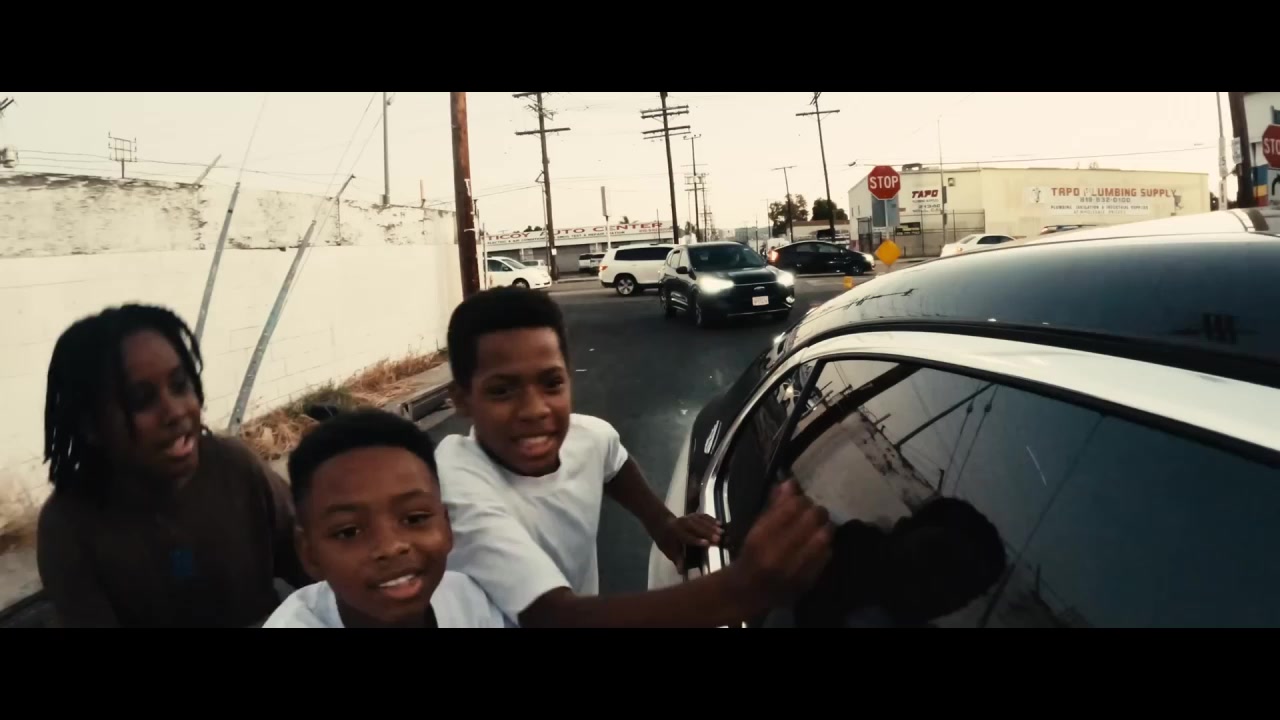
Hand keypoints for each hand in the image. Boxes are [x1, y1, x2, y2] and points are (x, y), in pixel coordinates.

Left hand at [654, 513, 722, 572]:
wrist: (662, 524)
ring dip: (711, 526)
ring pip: (700, 520)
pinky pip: (703, 516)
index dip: (697, 540)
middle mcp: (682, 523)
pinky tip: (719, 523)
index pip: (687, 536)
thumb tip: (681, 571)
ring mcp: (688, 517)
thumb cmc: (667, 541)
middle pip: (696, 527)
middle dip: (707, 532)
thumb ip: (677, 560)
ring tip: (721, 532)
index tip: (707, 544)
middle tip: (718, 539)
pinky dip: (711, 519)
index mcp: (675, 532)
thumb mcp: (669, 551)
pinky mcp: (693, 514)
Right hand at [727, 480, 832, 608]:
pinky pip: (827, 555)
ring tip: (820, 526)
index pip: (793, 506)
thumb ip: (775, 506)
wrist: (750, 591)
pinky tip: (819, 544)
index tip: (800, 501)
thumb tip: (791, 482)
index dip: (801, 499)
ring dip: (824, 527)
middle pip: (812, 519)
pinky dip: (826, 546)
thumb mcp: (757, 527)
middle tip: (813, 513)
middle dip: (816, 512)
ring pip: (823, 536)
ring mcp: (796, 567)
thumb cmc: (752, 554)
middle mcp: (780, 551)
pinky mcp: (809, 579)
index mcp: (763, 535)